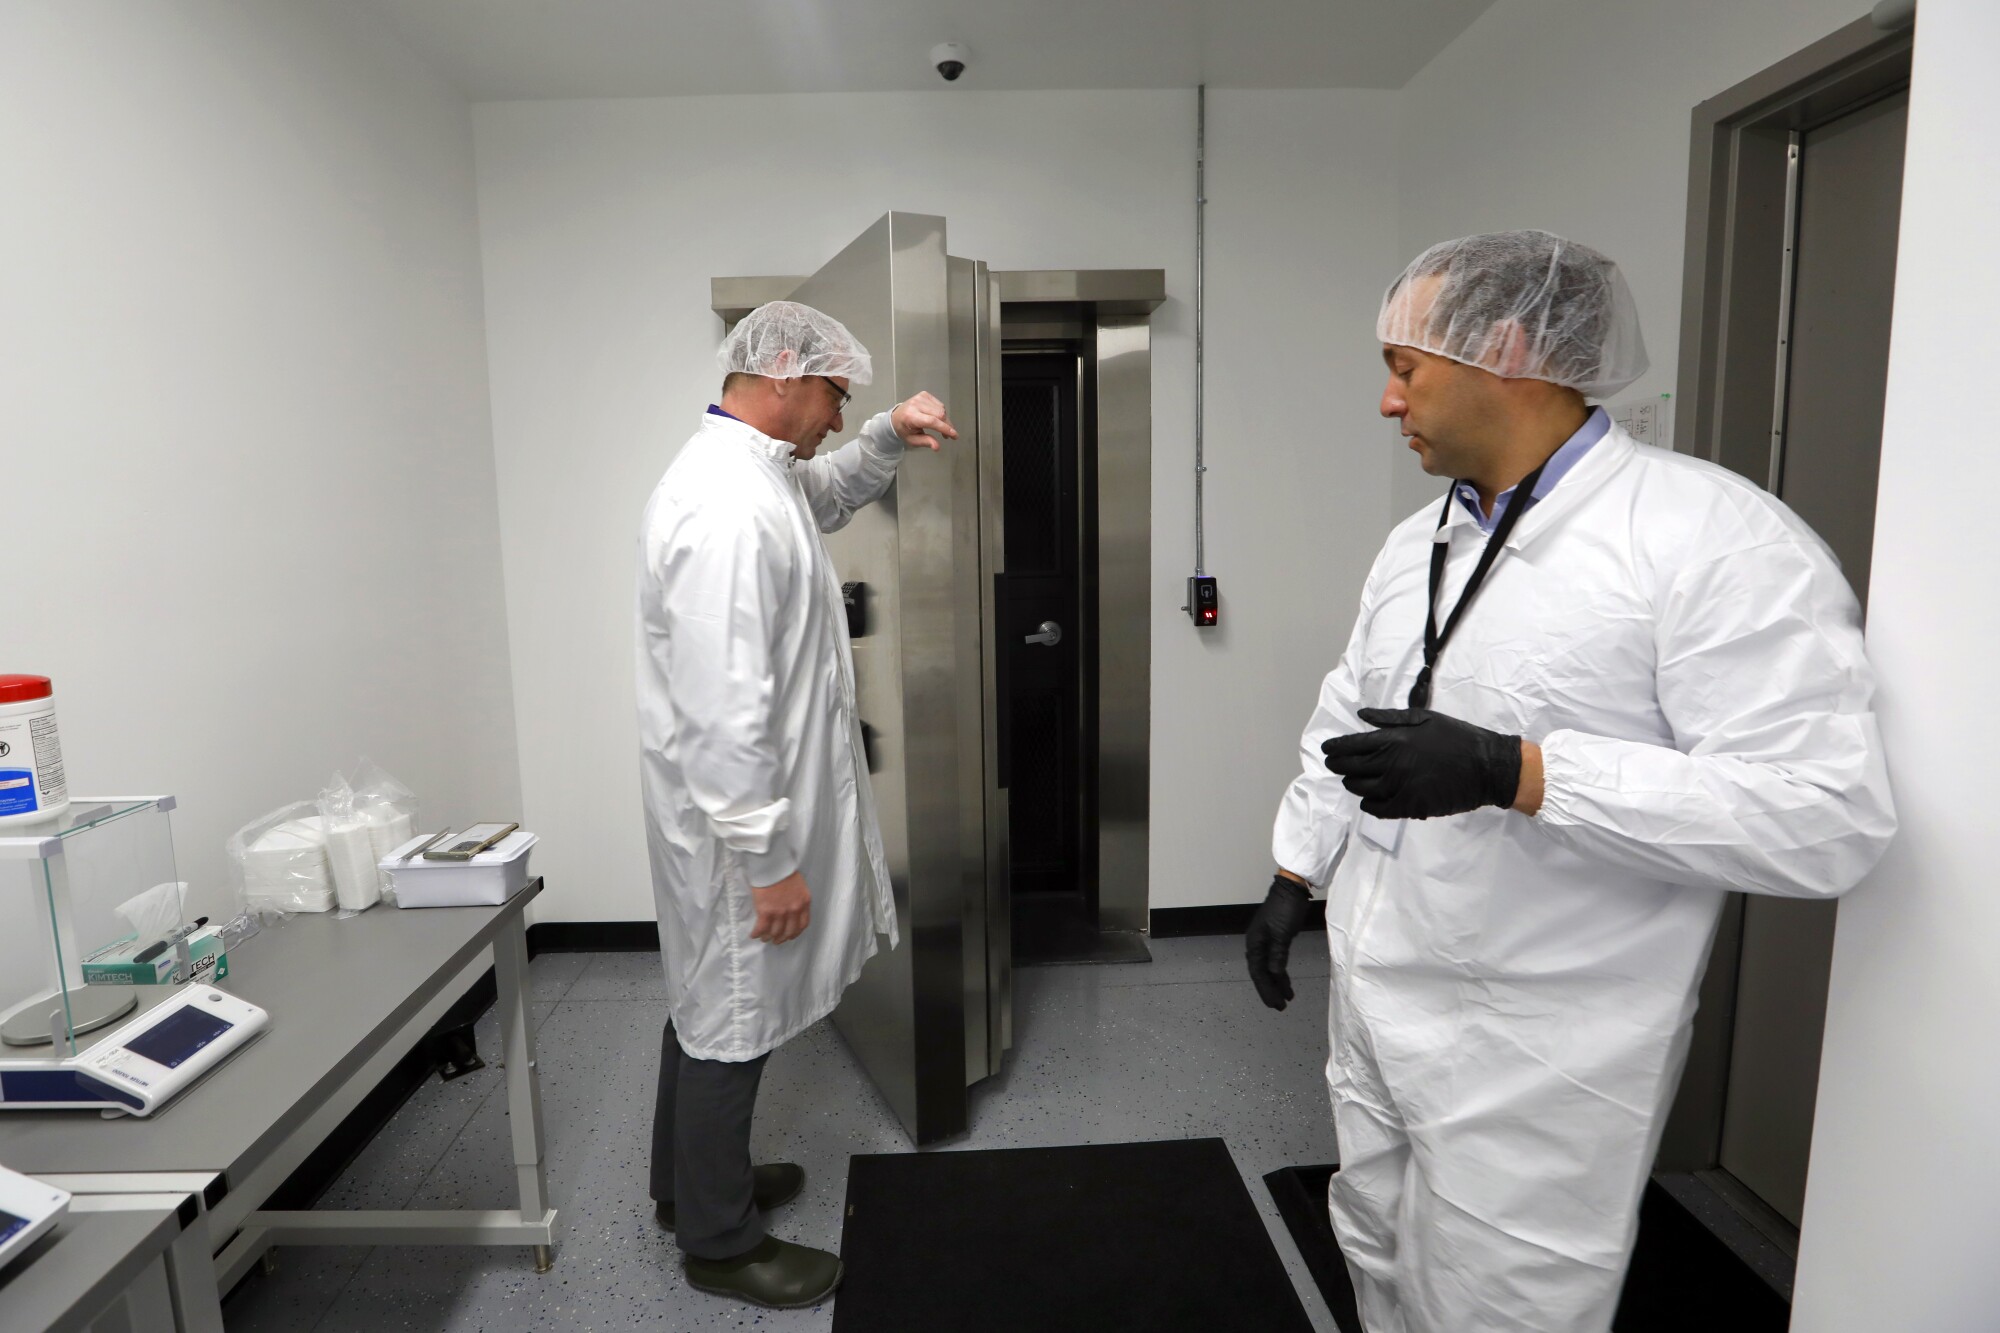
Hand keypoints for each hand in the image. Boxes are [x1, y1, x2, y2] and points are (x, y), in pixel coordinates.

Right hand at [750, 870, 810, 944]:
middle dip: (781, 938)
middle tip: (776, 940)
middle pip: (789, 931)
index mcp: (804, 903)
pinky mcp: (766, 911)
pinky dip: (757, 933)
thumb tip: (791, 909)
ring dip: (768, 937)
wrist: (772, 865)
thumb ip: (798, 899)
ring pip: (775, 932)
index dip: (795, 933)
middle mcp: (794, 910)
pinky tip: (754, 934)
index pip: (802, 924)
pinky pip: (761, 928)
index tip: (790, 935)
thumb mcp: (799, 886)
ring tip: (764, 938)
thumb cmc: (784, 870)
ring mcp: (780, 912)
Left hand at [890, 392, 958, 449]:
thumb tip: (937, 447)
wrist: (895, 417)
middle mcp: (915, 404)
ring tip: (941, 428)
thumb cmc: (904, 430)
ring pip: (941, 409)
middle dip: (947, 426)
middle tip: (947, 435)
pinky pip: (939, 404)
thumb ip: (925, 442)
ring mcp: (920, 397)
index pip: (932, 421)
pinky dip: (941, 413)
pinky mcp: (924, 394)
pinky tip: (936, 418)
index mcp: (911, 416)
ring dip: (944, 420)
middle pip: (940, 414)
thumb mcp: (912, 440)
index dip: (945, 428)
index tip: (954, 435)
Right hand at [1246, 873, 1313, 1010]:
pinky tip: (1287, 983)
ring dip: (1277, 984)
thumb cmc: (1285, 910)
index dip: (1266, 989)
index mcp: (1254, 943)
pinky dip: (1281, 974)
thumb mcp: (1281, 933)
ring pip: (1269, 969)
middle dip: (1270, 990)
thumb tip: (1274, 974)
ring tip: (1286, 999)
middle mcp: (1257, 945)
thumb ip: (1277, 954)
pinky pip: (1276, 962)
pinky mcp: (1276, 940)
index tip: (1275, 1004)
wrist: (1292, 889)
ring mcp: (1266, 943)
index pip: (1258, 972)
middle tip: (1280, 1007)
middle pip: (1261, 973)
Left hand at [1321, 707, 1522, 819]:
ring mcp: (1400, 787)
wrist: (1486, 766)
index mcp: (1394, 740)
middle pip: (1352, 768)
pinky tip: (1367, 800)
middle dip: (1338, 766)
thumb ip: (1389, 718)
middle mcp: (1392, 764)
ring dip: (1352, 784)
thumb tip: (1361, 715)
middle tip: (1333, 764)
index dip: (1335, 748)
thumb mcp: (1424, 718)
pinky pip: (1379, 809)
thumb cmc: (1456, 737)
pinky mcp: (1410, 807)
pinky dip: (1369, 805)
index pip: (1352, 746)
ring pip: (1362, 789)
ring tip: (1350, 780)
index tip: (1326, 750)